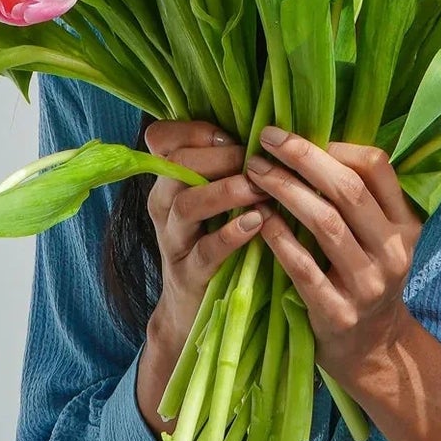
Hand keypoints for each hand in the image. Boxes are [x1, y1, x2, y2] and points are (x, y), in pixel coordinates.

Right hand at [139, 120, 268, 428]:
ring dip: (226, 191)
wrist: (193, 310)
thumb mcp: (216, 198)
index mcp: (170, 179)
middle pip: (177, 163)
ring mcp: (173, 240)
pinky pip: (205, 250)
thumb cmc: (217, 240)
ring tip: (259, 190)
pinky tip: (257, 223)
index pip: (165, 138)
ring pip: (186, 203)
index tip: (236, 135)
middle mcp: (164, 203)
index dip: (198, 130)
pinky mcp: (189, 274)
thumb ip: (231, 165)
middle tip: (258, 160)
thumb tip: (276, 131)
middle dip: (220, 157)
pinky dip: (231, 234)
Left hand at [245, 127, 422, 382]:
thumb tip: (310, 143)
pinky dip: (279, 238)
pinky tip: (258, 219)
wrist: (370, 348)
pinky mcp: (338, 312)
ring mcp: (367, 285)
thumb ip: (359, 201)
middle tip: (265, 142)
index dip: (333, 145)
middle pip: (348, 190)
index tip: (294, 136)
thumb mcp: (379, 239)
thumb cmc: (365, 278)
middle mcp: (393, 252)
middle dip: (303, 159)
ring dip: (285, 191)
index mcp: (405, 225)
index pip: (377, 168)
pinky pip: (303, 267)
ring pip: (325, 223)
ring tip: (254, 174)